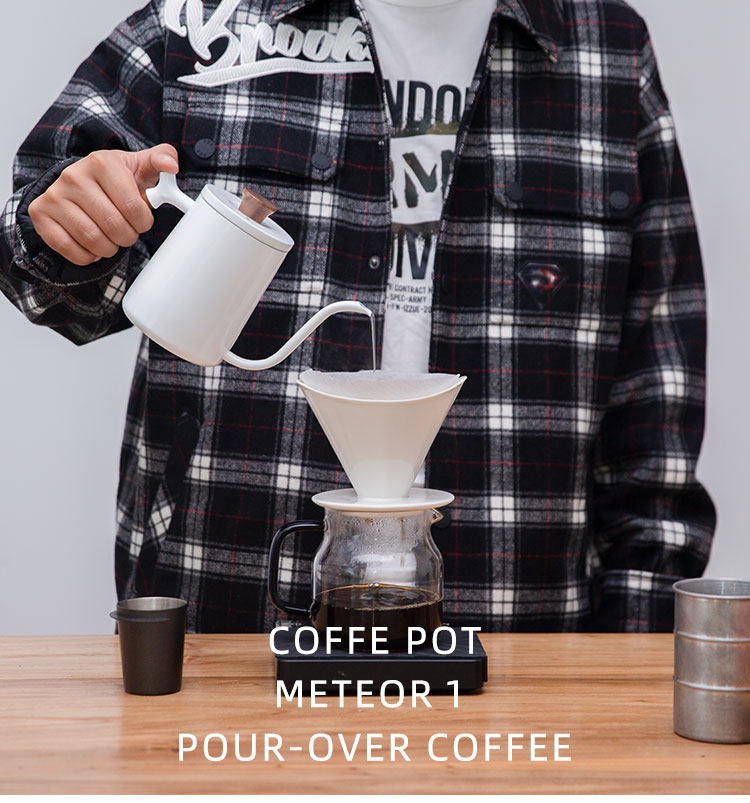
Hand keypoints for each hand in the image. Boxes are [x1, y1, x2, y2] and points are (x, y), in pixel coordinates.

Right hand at [28, 144, 178, 265]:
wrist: (78, 183)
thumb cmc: (115, 179)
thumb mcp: (139, 166)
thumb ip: (161, 159)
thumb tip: (171, 165)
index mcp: (101, 163)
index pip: (133, 207)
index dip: (143, 222)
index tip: (142, 220)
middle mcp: (73, 176)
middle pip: (114, 226)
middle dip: (128, 236)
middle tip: (127, 232)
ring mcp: (54, 196)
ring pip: (94, 240)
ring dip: (110, 248)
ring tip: (111, 238)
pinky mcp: (40, 214)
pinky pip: (70, 249)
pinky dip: (87, 256)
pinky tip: (93, 245)